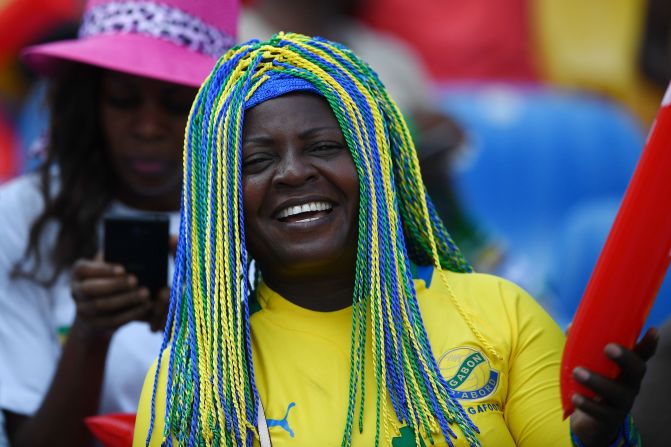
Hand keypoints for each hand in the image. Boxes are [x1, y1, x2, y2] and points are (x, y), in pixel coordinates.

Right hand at [70, 258, 151, 338]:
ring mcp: (82, 309)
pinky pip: (112, 320)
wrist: (97, 309)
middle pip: (91, 289)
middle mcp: (76, 290)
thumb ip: (115, 259)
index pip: (84, 269)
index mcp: (78, 272)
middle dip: (115, 285)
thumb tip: (132, 257)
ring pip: (101, 306)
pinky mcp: (94, 324)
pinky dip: (131, 313)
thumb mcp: (108, 267)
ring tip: (145, 293)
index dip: (103, 270)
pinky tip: (145, 306)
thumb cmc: (109, 278)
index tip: (123, 269)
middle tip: (135, 281)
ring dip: (125, 300)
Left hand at [569, 328, 658, 445]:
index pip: (642, 355)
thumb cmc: (593, 385)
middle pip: (636, 371)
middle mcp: (630, 384)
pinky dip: (587, 404)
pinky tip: (576, 397)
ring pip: (616, 393)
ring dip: (596, 381)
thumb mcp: (590, 366)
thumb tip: (571, 328)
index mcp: (627, 369)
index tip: (652, 331)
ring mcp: (621, 403)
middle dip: (625, 358)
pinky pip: (601, 413)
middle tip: (608, 348)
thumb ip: (582, 347)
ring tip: (577, 372)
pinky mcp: (609, 419)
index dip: (649, 344)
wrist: (592, 421)